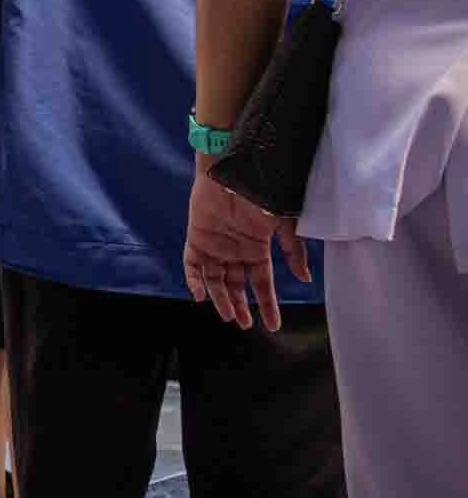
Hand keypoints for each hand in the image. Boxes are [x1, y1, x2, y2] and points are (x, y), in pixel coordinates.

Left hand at [183, 167, 310, 331]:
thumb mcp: (284, 225)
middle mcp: (235, 252)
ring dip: (220, 298)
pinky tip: (200, 295)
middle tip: (242, 323)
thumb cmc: (262, 196)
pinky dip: (194, 280)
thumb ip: (293, 251)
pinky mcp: (196, 237)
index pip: (262, 284)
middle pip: (237, 286)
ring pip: (216, 280)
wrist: (235, 172)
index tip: (273, 325)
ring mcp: (215, 246)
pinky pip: (192, 264)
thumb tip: (304, 279)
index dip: (268, 305)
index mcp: (257, 250)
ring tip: (226, 315)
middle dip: (239, 306)